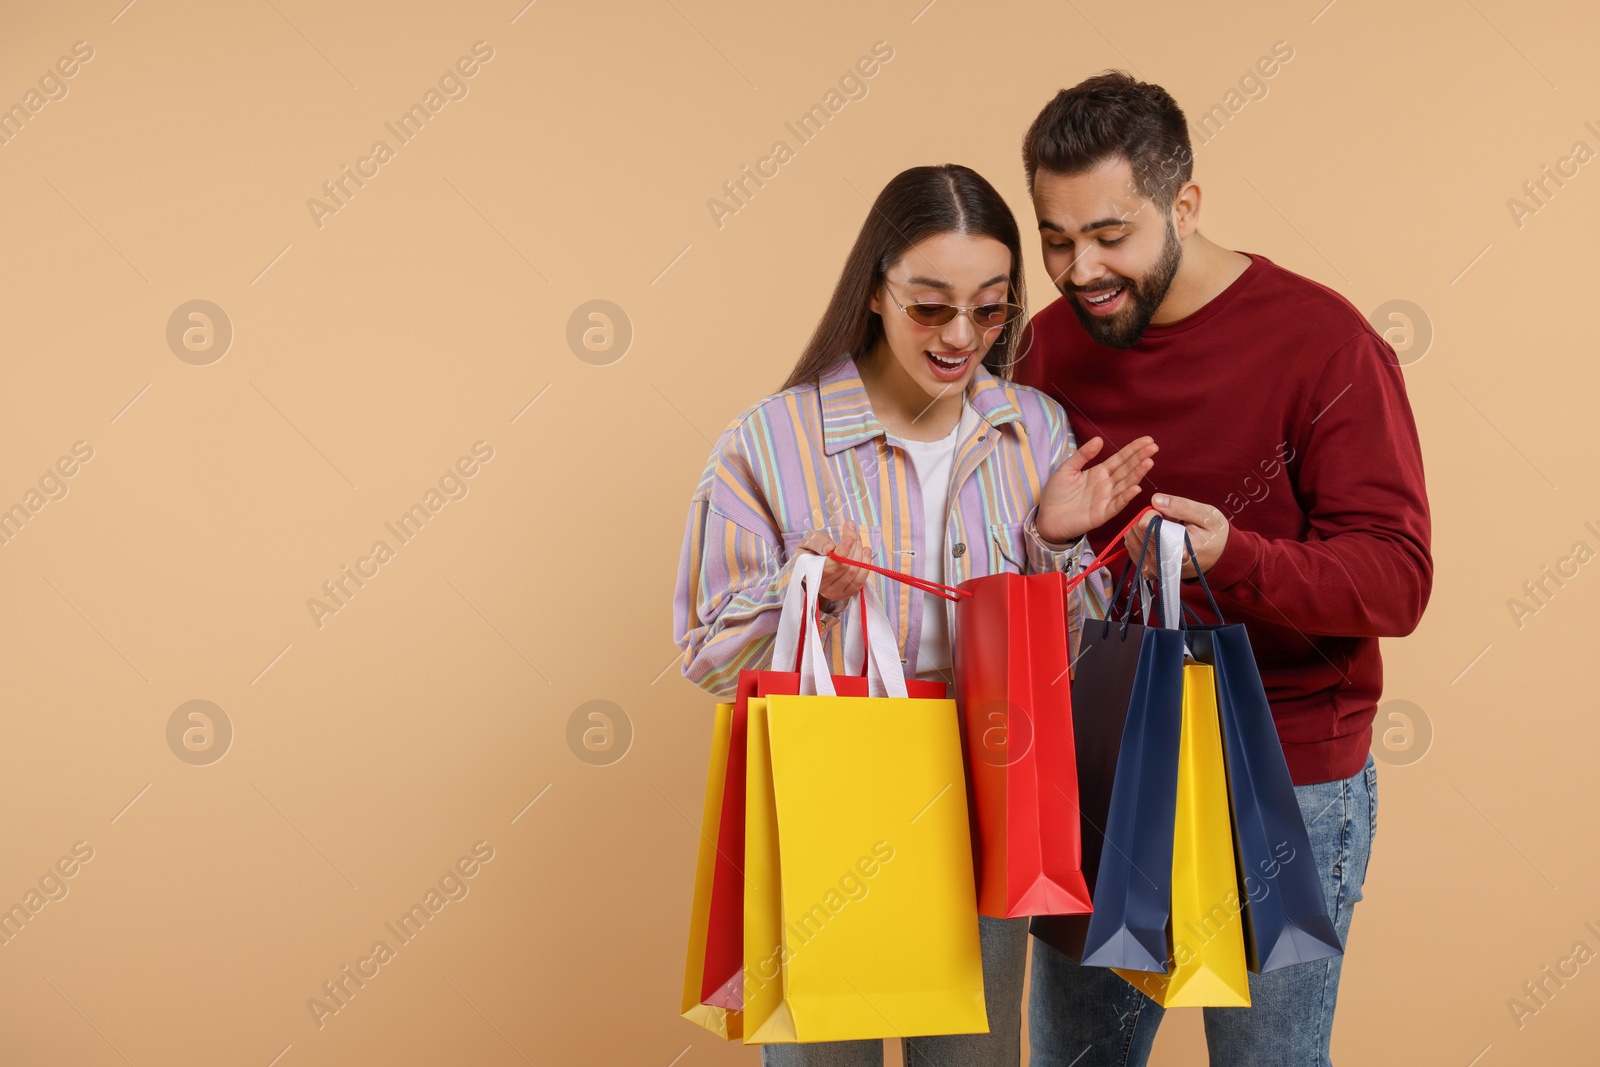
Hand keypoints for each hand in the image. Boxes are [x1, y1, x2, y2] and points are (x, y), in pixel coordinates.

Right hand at [796, 520, 870, 601]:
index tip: (850, 538)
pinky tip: (866, 552)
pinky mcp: (846, 594)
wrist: (811, 566)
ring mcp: (835, 593)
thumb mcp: (809, 541)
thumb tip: (830, 548)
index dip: (842, 551)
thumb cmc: (810, 551)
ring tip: (858, 539)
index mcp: (810, 574)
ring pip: (854, 572)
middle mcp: (823, 588)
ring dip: (860, 553)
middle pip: (845, 566)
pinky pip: (860, 581)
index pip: (830, 566)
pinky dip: (866, 565)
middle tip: (853, 530)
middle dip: (853, 546)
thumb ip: (817, 542)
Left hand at [1036, 436, 1158, 543]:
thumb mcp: (1067, 469)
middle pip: (1127, 469)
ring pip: (1126, 484)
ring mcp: (1106, 499)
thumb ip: (1083, 455)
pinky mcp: (1102, 514)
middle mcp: (1107, 485)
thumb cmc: (1056, 494)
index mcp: (1099, 473)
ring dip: (1138, 474)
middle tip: (1154, 446)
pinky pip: (1117, 505)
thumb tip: (1099, 439)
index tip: (1148, 439)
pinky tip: (1136, 488)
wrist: (1047, 518)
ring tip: (1149, 462)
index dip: (1133, 449)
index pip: (1120, 459)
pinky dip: (1126, 497)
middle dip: (1140, 458)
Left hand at [1122, 494, 1229, 578]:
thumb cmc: (1215, 535)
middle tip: (1163, 518)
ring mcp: (1156, 570)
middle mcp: (1164, 563)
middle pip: (1137, 533)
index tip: (1162, 511)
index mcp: (1180, 550)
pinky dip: (1138, 539)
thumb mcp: (1206, 515)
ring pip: (1131, 541)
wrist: (1220, 559)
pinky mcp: (1151, 572)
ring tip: (1160, 527)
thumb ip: (1181, 506)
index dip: (1151, 514)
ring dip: (1140, 529)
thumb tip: (1155, 500)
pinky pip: (1133, 551)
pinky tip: (1153, 535)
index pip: (1148, 528)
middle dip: (1146, 519)